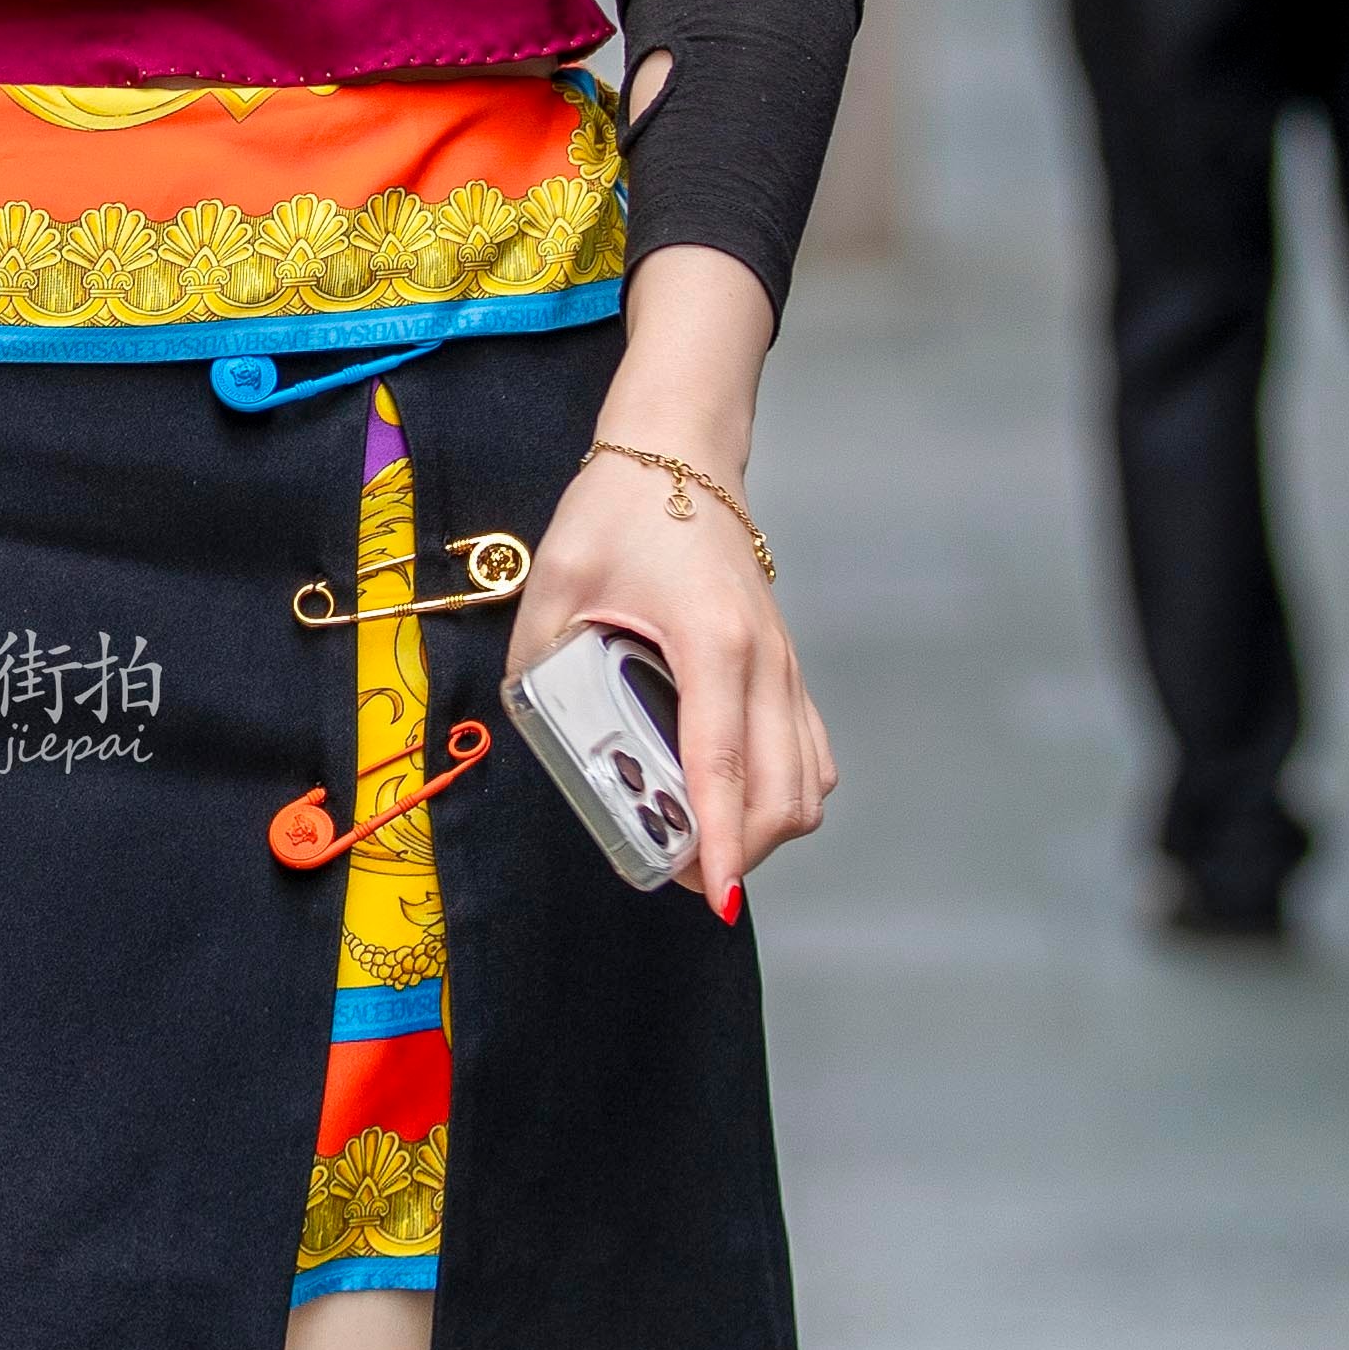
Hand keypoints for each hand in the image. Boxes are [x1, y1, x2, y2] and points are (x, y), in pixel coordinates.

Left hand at [508, 449, 834, 914]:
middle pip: (783, 795)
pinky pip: (809, 755)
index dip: (721, 839)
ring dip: (764, 829)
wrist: (681, 454)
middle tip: (674, 869)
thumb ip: (539, 665)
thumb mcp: (556, 583)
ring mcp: (786, 666)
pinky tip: (729, 799)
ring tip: (699, 841)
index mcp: (711, 641)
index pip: (723, 764)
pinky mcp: (788, 669)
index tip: (711, 896)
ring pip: (809, 783)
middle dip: (739, 852)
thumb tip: (540, 737)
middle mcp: (764, 660)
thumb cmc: (621, 511)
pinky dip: (780, 794)